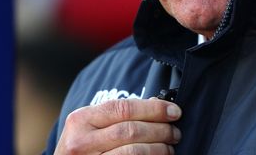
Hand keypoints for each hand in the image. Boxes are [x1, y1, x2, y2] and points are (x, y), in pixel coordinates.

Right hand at [54, 98, 181, 154]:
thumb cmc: (82, 147)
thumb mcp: (90, 126)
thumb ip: (118, 115)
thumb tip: (157, 104)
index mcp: (80, 120)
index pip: (124, 109)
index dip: (153, 109)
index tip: (174, 112)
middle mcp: (81, 142)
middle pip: (131, 130)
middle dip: (160, 130)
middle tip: (175, 132)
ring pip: (134, 152)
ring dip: (159, 149)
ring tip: (169, 147)